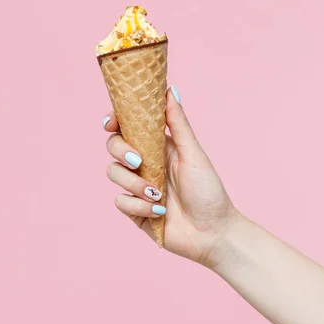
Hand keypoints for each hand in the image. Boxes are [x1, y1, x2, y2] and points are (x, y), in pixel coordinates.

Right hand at [103, 86, 238, 267]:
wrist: (213, 234)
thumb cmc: (209, 192)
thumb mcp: (193, 154)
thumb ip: (178, 124)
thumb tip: (169, 89)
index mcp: (158, 146)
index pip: (127, 127)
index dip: (114, 121)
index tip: (110, 122)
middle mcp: (144, 164)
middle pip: (113, 147)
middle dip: (120, 151)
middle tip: (138, 161)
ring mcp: (137, 187)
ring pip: (113, 173)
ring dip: (134, 184)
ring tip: (158, 195)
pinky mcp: (134, 210)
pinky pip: (120, 201)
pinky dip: (139, 206)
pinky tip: (159, 212)